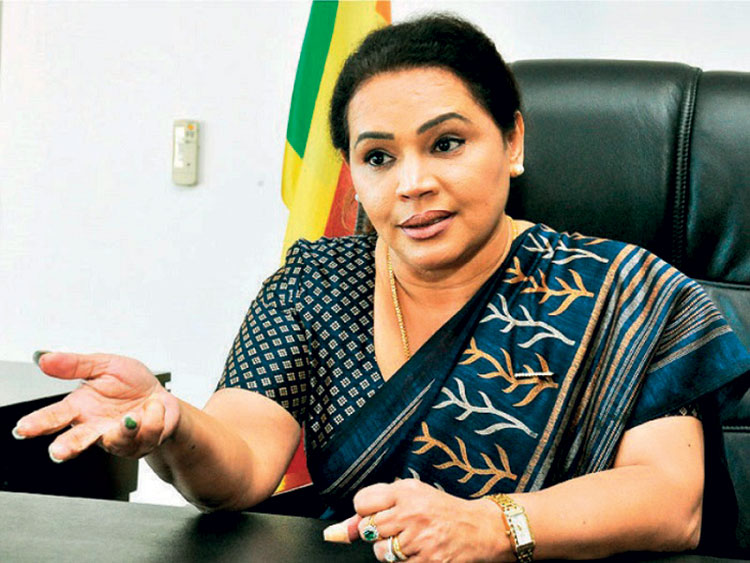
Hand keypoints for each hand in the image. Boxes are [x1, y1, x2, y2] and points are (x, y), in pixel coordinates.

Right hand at [12, 352, 179, 461]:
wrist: (163, 399)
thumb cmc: (132, 384)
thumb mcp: (105, 365)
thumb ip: (75, 364)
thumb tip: (45, 358)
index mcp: (82, 407)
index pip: (55, 416)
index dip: (39, 423)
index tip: (25, 428)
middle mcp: (96, 427)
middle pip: (77, 441)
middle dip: (67, 447)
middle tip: (58, 451)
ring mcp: (117, 438)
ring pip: (115, 441)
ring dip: (124, 430)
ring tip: (131, 416)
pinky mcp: (139, 444)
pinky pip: (146, 433)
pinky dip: (153, 416)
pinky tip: (152, 408)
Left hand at [324, 479, 509, 561]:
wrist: (478, 528)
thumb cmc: (440, 510)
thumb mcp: (410, 496)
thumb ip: (373, 508)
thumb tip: (333, 533)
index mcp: (406, 490)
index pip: (361, 503)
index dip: (366, 511)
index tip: (379, 512)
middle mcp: (412, 512)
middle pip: (367, 530)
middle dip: (378, 532)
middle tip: (398, 527)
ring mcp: (420, 539)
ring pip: (380, 553)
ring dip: (390, 551)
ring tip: (410, 540)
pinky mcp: (428, 562)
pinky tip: (419, 552)